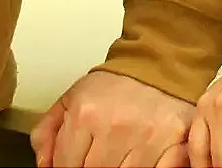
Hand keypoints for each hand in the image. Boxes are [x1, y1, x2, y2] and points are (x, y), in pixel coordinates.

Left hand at [31, 70, 194, 167]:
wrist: (158, 64)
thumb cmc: (114, 86)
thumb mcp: (71, 99)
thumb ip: (48, 133)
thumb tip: (45, 166)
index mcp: (86, 114)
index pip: (67, 167)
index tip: (78, 162)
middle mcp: (117, 126)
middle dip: (95, 167)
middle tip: (101, 155)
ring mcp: (149, 137)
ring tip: (120, 154)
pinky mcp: (176, 143)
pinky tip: (144, 159)